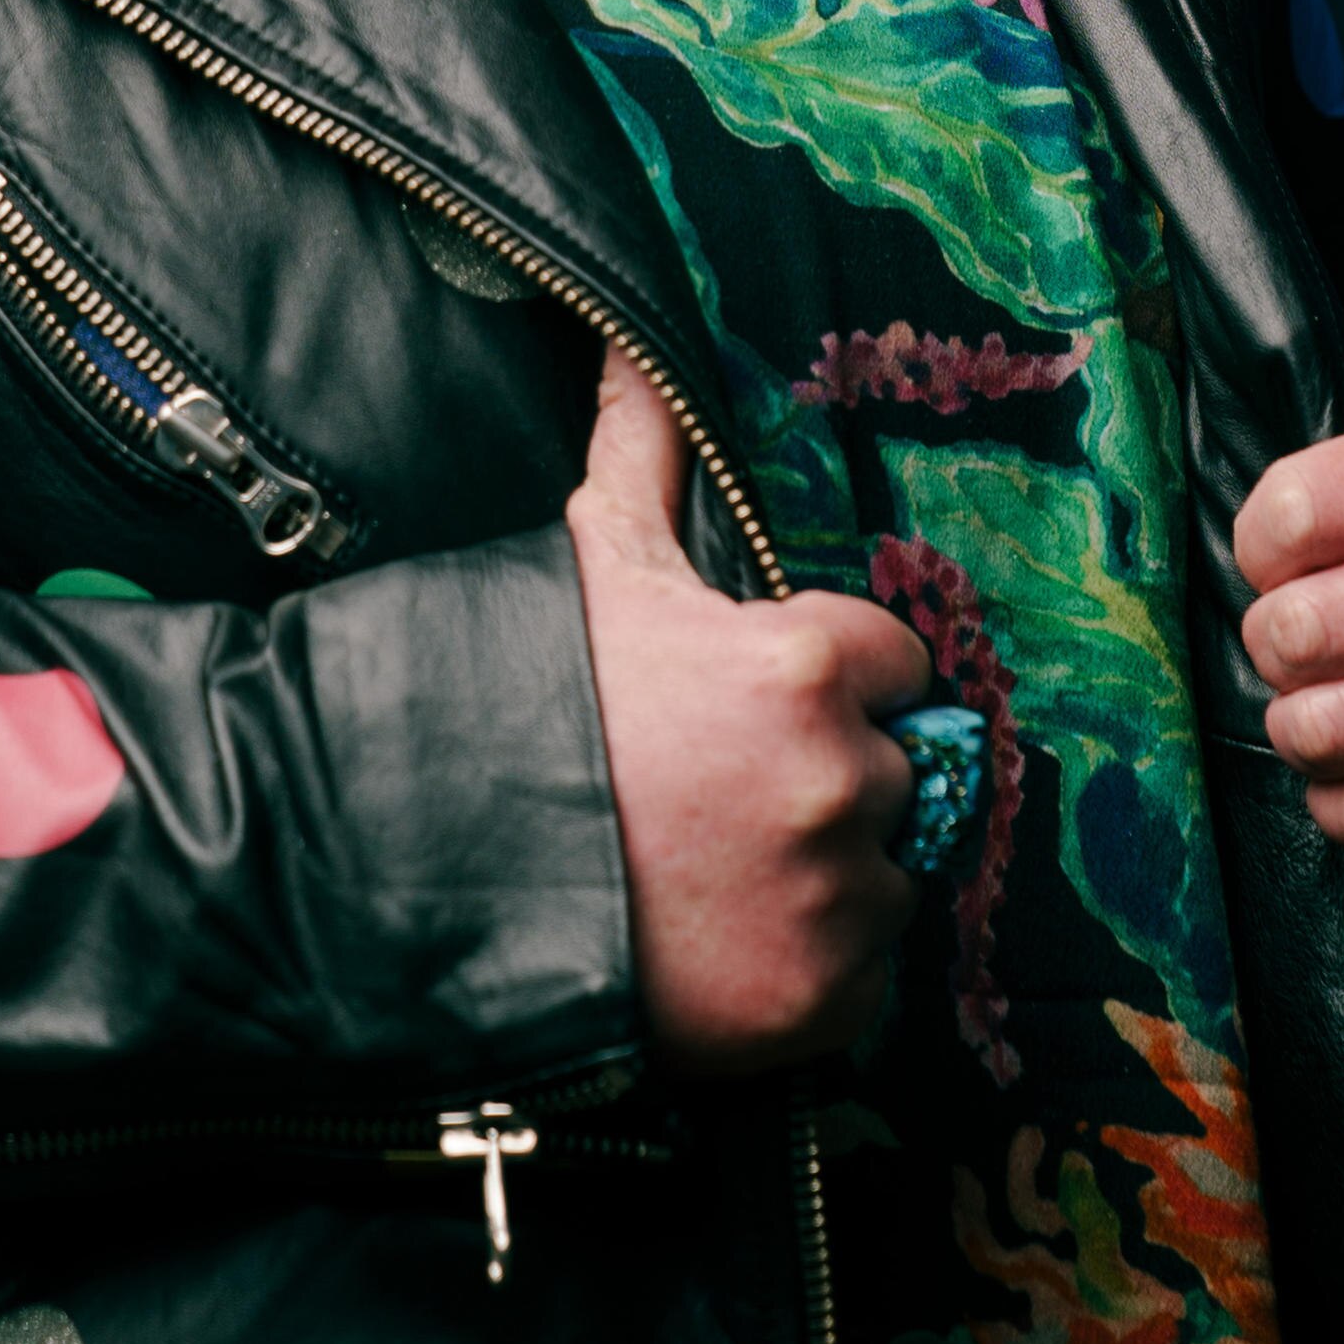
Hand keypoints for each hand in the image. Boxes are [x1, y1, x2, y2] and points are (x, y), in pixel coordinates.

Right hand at [564, 349, 931, 1071]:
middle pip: (888, 771)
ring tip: (715, 873)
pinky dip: (810, 967)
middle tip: (719, 799)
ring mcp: (835, 898)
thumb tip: (635, 342)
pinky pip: (862, 976)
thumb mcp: (595, 565)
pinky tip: (726, 943)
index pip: (892, 661)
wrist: (451, 885)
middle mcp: (840, 778)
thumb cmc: (532, 706)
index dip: (828, 679)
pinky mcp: (823, 1000)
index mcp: (807, 663)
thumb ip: (644, 448)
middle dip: (822, 779)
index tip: (753, 707)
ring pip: (880, 876)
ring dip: (823, 877)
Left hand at [1234, 417, 1343, 867]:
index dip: (1259, 556)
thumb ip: (1293, 511)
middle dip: (1273, 650)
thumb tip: (1257, 593)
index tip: (1288, 568)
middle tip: (1299, 652)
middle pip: (1303, 628)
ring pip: (1332, 728)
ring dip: (1301, 733)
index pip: (1292, 514)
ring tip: (1324, 713)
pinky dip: (1343, 807)